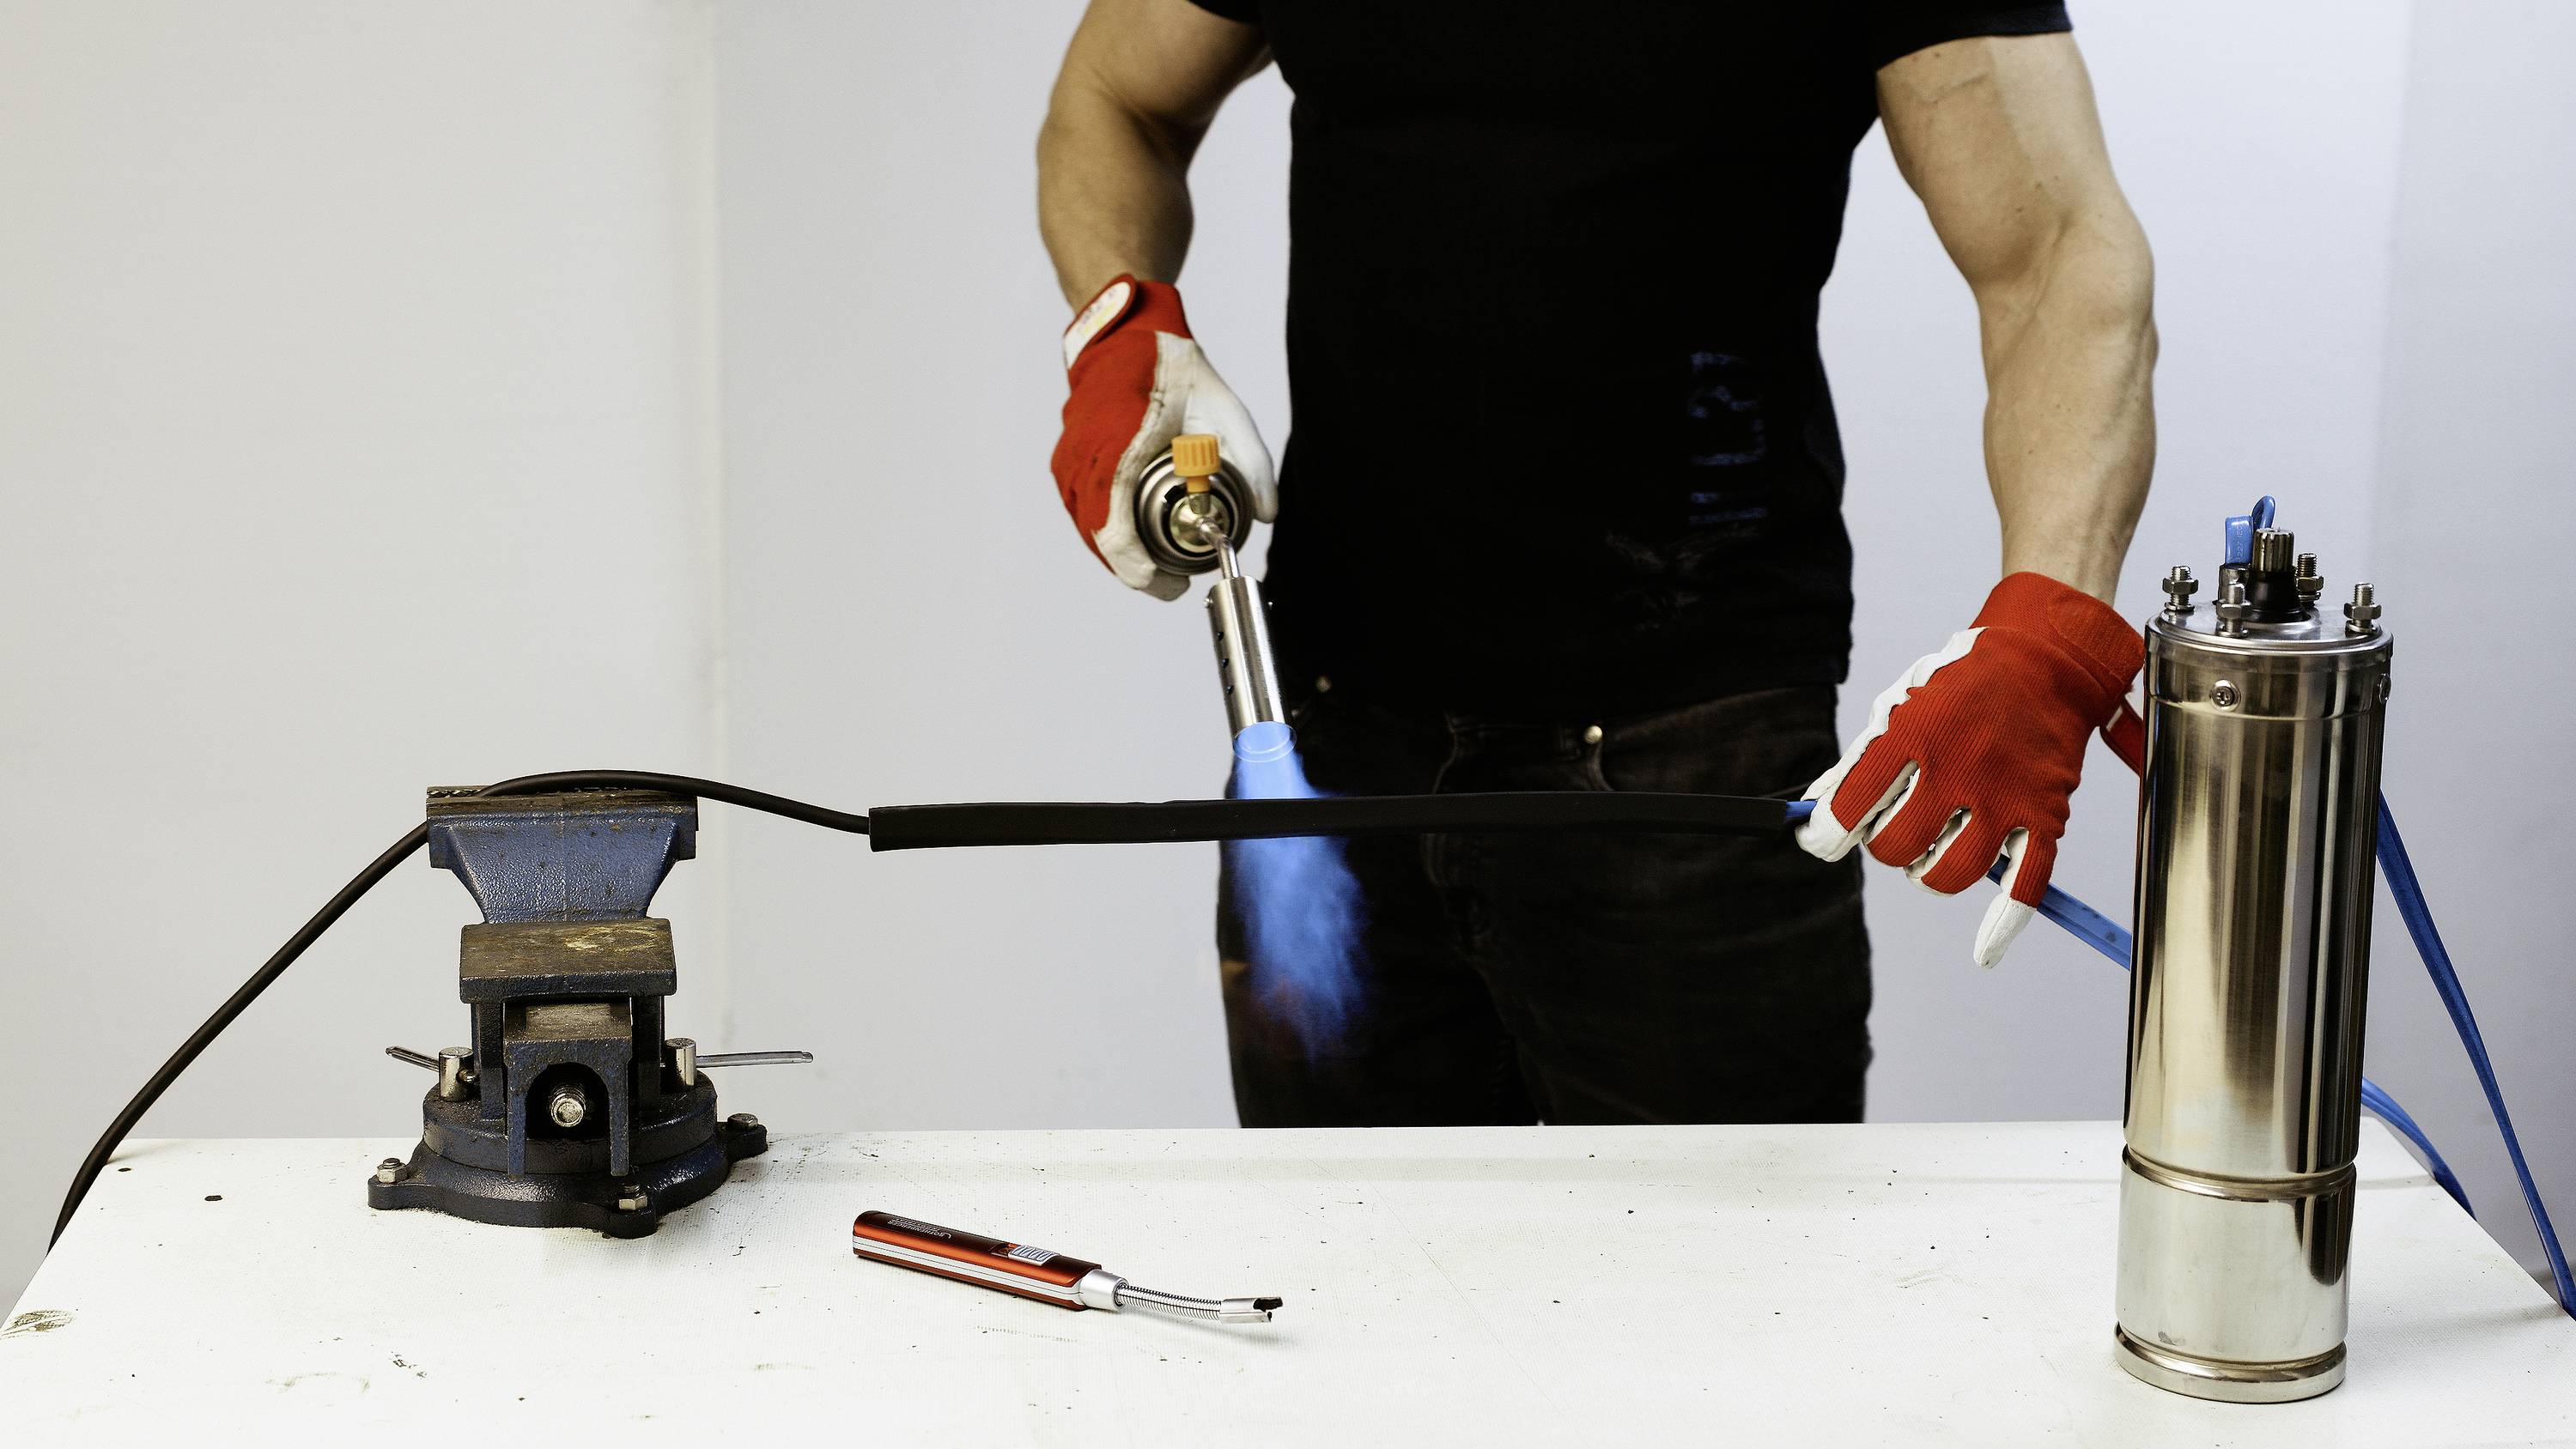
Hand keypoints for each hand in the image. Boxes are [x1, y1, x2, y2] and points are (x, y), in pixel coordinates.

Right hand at [1050, 275, 1275, 598]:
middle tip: (1172, 586)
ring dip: (1122, 555)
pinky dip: (1109, 534)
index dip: (1138, 564)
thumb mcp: (1226, 407)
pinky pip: (1083, 512)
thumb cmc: (1172, 370)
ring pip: (1089, 528)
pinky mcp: (1066, 464)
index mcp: (1118, 441)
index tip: (1168, 584)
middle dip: (1135, 569)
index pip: (1114, 522)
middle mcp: (1084, 455)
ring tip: (1158, 571)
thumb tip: (1268, 515)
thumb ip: (1251, 461)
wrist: (1125, 337)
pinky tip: (1136, 544)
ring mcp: (1068, 461)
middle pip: (1100, 536)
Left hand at [1797, 572, 2141, 967]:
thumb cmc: (1958, 686)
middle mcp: (1958, 770)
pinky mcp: (2045, 816)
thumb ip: (1858, 761)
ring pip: (1949, 875)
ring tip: (1926, 855)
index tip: (1819, 839)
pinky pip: (2025, 887)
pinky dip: (2003, 926)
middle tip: (1890, 829)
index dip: (1825, 834)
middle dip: (1882, 847)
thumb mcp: (1898, 705)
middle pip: (1895, 847)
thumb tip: (1814, 808)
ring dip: (1926, 875)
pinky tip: (1984, 949)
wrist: (2044, 661)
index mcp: (1913, 735)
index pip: (1851, 806)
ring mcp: (2005, 797)